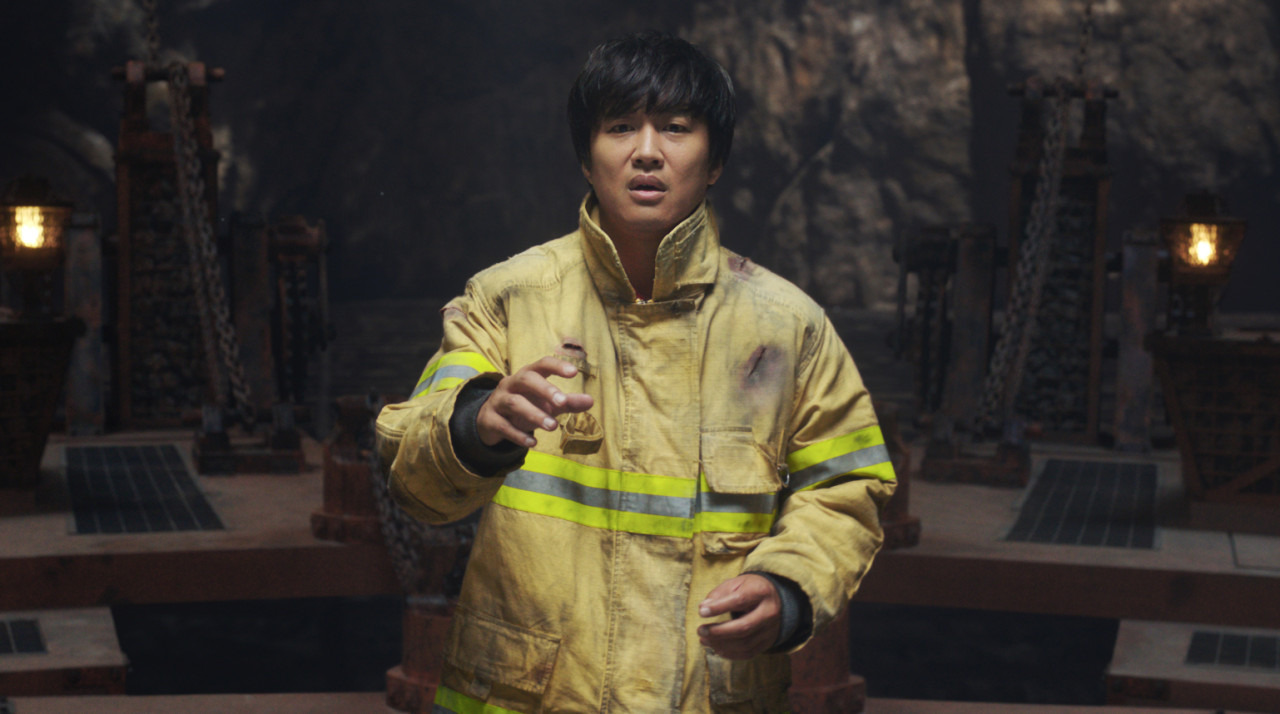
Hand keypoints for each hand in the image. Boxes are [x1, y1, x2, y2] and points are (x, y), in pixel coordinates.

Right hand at [476, 356, 593, 447]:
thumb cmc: (525, 406)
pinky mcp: (489, 420)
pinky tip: (533, 443)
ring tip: (552, 426)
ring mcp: (498, 401)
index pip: (542, 364)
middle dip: (544, 389)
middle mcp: (511, 384)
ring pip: (514, 403)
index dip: (556, 366)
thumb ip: (567, 403)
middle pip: (526, 380)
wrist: (490, 421)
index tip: (574, 372)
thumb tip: (590, 401)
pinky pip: (503, 426)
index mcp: (527, 375)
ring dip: (534, 414)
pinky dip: (518, 435)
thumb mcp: (546, 404)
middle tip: (562, 402)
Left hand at [697, 574, 780, 659]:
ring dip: (721, 644)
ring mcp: (770, 630)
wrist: (774, 599)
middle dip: (719, 632)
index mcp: (761, 592)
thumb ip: (720, 593)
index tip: (701, 612)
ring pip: (745, 643)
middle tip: (700, 630)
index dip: (719, 607)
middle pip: (744, 627)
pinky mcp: (768, 642)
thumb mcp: (736, 583)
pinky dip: (730, 653)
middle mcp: (769, 612)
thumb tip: (703, 607)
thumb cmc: (750, 589)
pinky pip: (748, 653)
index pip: (740, 600)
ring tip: (704, 639)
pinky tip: (716, 648)